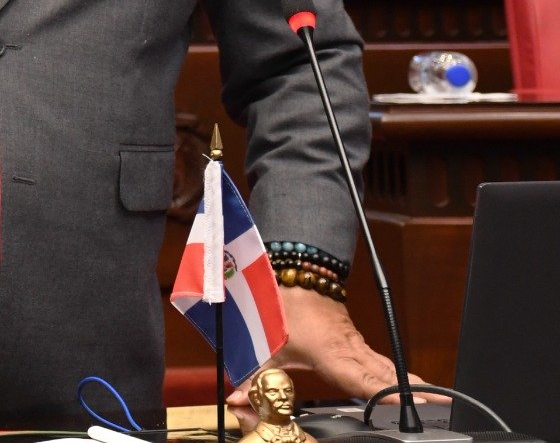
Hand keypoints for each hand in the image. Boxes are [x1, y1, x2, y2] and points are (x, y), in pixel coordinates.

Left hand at [226, 287, 440, 428]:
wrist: (294, 273)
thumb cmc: (281, 309)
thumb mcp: (264, 346)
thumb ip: (254, 377)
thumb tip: (237, 399)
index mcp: (332, 353)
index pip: (364, 379)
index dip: (387, 393)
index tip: (414, 401)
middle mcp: (352, 350)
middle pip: (387, 376)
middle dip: (414, 392)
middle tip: (442, 407)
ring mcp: (359, 345)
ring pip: (390, 368)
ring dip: (413, 384)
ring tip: (442, 401)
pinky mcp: (360, 342)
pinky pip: (385, 363)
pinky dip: (402, 376)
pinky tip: (418, 387)